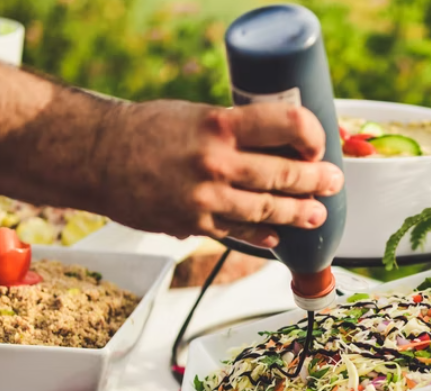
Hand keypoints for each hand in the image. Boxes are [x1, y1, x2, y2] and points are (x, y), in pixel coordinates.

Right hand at [94, 100, 342, 247]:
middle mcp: (215, 160)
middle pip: (285, 173)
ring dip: (298, 214)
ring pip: (268, 210)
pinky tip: (277, 235)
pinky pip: (238, 232)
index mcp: (220, 123)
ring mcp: (206, 197)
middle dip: (317, 180)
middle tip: (333, 182)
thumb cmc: (148, 129)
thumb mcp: (197, 114)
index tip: (317, 143)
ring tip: (316, 214)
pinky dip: (261, 235)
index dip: (311, 134)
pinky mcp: (194, 223)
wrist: (97, 156)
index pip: (287, 123)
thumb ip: (236, 130)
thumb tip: (281, 145)